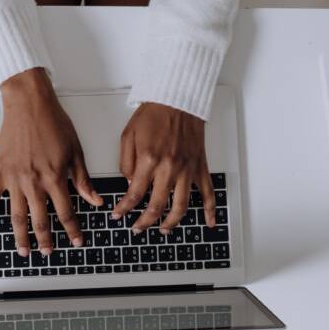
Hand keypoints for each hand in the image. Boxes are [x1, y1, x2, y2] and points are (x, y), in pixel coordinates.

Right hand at [0, 68, 102, 255]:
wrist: (28, 104)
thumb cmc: (52, 122)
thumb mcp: (75, 151)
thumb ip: (82, 180)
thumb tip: (94, 200)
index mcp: (54, 177)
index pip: (65, 212)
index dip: (72, 230)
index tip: (76, 241)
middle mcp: (33, 182)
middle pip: (39, 220)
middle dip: (45, 240)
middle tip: (48, 253)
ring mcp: (14, 179)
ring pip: (16, 216)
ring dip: (20, 237)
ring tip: (23, 251)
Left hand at [110, 103, 216, 233]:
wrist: (178, 99)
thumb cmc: (154, 114)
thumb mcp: (128, 136)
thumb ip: (126, 163)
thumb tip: (129, 184)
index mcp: (149, 160)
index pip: (134, 194)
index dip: (124, 209)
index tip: (118, 215)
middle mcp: (169, 168)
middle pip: (157, 206)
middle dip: (144, 222)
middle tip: (137, 228)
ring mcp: (187, 170)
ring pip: (181, 206)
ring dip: (171, 222)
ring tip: (163, 230)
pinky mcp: (199, 167)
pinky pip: (207, 192)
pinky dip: (210, 210)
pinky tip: (208, 222)